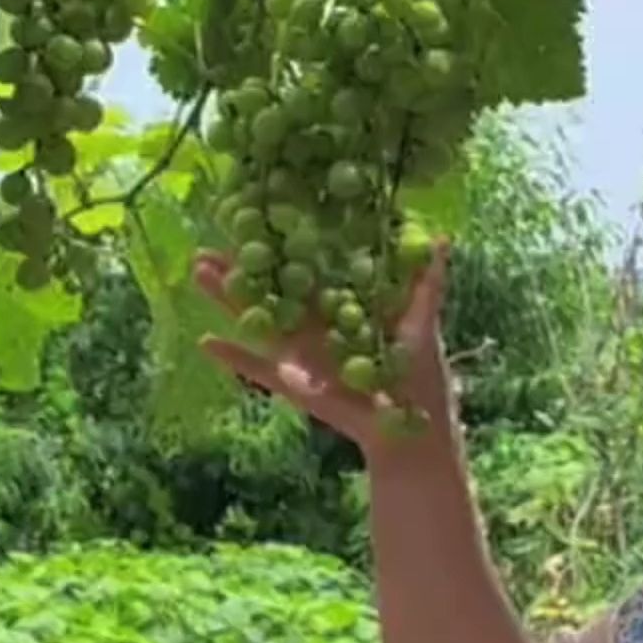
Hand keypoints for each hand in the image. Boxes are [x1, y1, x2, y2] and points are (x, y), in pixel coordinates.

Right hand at [193, 240, 455, 460]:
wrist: (411, 424)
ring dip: (227, 299)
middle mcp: (312, 326)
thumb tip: (445, 238)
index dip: (282, 246)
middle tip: (207, 241)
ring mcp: (299, 354)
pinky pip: (258, 369)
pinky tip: (205, 342)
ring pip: (256, 320)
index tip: (259, 218)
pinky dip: (234, 358)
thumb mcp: (421, 320)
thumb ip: (428, 281)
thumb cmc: (418, 371)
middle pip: (269, 290)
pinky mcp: (293, 383)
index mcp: (338, 305)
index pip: (304, 269)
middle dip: (240, 268)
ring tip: (197, 271)